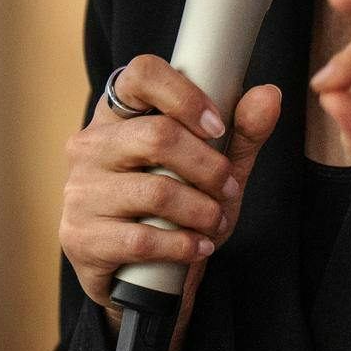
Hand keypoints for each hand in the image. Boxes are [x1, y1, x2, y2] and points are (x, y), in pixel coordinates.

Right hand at [60, 54, 282, 313]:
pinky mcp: (82, 238)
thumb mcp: (213, 166)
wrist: (138, 277)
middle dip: (209, 167)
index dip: (186, 95)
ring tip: (216, 221)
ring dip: (202, 210)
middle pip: (157, 136)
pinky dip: (183, 245)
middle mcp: (91, 145)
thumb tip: (269, 95)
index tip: (217, 126)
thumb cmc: (174, 208)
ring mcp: (80, 192)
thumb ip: (242, 131)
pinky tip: (198, 247)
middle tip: (229, 187)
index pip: (141, 74)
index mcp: (119, 114)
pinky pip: (142, 239)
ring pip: (155, 191)